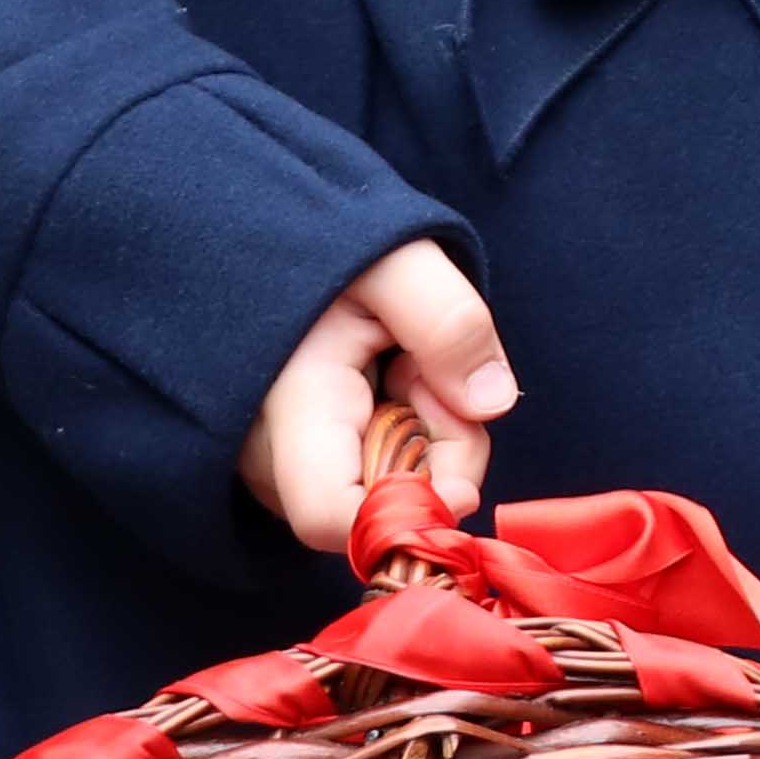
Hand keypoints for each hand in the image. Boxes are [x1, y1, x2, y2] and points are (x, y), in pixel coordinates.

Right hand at [236, 237, 515, 554]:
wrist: (267, 241)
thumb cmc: (326, 248)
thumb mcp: (396, 263)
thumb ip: (446, 322)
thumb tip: (492, 404)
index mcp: (292, 406)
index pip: (329, 517)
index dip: (406, 514)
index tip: (464, 481)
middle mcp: (272, 456)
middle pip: (380, 509)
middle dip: (436, 449)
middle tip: (426, 368)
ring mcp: (281, 467)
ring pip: (384, 493)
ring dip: (422, 434)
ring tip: (396, 360)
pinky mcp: (302, 464)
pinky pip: (372, 476)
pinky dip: (402, 434)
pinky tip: (381, 380)